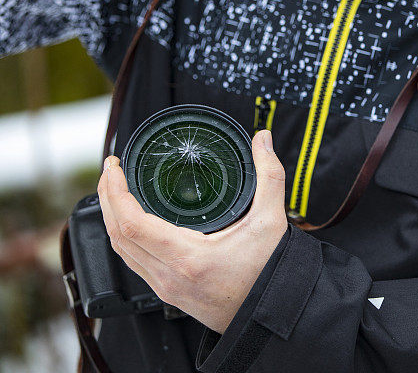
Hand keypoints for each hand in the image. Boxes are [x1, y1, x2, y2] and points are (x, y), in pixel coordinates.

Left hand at [97, 130, 287, 334]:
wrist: (272, 317)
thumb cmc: (270, 275)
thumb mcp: (271, 221)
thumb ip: (269, 175)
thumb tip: (263, 139)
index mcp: (188, 258)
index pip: (131, 224)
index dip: (115, 192)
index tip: (115, 166)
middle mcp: (169, 277)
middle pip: (117, 236)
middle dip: (107, 197)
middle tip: (111, 168)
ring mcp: (166, 287)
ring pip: (122, 251)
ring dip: (112, 217)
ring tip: (115, 188)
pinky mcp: (169, 292)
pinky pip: (133, 262)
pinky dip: (124, 236)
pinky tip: (131, 219)